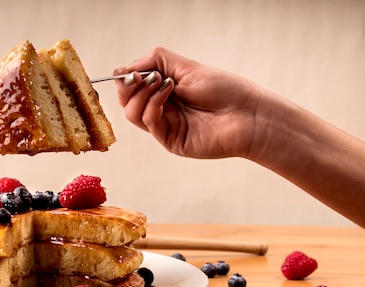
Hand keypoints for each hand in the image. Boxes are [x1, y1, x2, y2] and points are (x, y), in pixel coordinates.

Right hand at [115, 47, 267, 158]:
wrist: (247, 114)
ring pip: (132, 113)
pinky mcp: (170, 140)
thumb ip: (156, 61)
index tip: (130, 70)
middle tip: (138, 76)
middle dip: (128, 87)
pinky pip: (149, 121)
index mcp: (165, 92)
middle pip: (128, 102)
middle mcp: (162, 109)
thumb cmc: (225, 90)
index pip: (133, 87)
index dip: (126, 78)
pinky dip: (153, 103)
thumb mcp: (187, 67)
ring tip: (160, 81)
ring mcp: (165, 126)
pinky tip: (168, 90)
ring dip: (141, 93)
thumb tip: (125, 67)